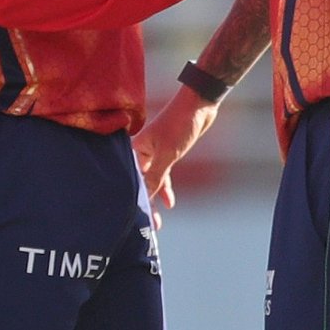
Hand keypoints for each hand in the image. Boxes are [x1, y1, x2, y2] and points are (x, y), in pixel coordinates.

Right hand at [133, 88, 218, 216]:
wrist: (199, 105)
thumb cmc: (180, 124)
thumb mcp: (168, 154)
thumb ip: (155, 177)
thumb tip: (144, 197)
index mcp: (134, 149)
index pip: (130, 179)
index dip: (132, 198)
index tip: (134, 218)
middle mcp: (140, 152)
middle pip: (139, 182)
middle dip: (143, 203)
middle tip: (147, 225)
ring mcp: (153, 154)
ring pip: (151, 181)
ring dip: (155, 199)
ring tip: (157, 220)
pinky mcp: (166, 154)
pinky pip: (162, 176)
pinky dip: (165, 189)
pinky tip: (170, 203)